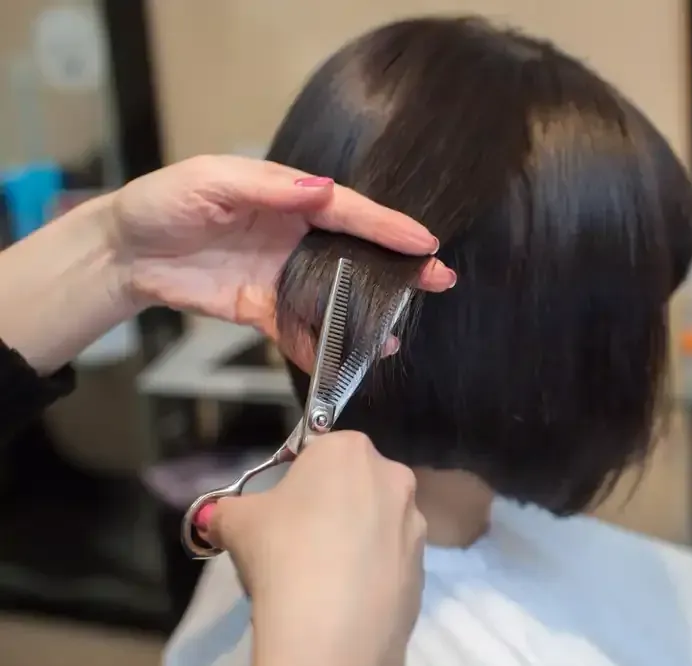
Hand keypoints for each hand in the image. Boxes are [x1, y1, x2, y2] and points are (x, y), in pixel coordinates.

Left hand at [109, 155, 455, 337]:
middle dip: (398, 267)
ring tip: (398, 332)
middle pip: (356, 252)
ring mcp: (282, 276)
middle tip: (439, 280)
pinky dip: (321, 348)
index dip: (387, 226)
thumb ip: (267, 189)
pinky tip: (345, 362)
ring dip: (368, 312)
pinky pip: (298, 330)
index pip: (347, 211)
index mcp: (288, 199)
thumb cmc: (164, 202)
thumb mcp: (211, 180)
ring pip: (335, 295)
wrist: (124, 251)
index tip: (424, 242)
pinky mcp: (262, 309)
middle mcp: (295, 237)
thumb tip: (320, 191)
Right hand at [199, 431, 425, 665]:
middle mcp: (393, 477)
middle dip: (327, 509)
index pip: (318, 452)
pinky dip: (370, 575)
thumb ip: (228, 509)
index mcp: (350, 450)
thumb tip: (217, 517)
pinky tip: (344, 600)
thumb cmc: (283, 550)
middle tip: (296, 544)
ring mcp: (415, 524)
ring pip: (375, 524)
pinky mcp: (423, 568)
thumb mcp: (235, 521)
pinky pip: (389, 562)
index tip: (280, 512)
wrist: (331, 627)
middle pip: (352, 486)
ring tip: (320, 578)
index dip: (295, 481)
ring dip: (353, 541)